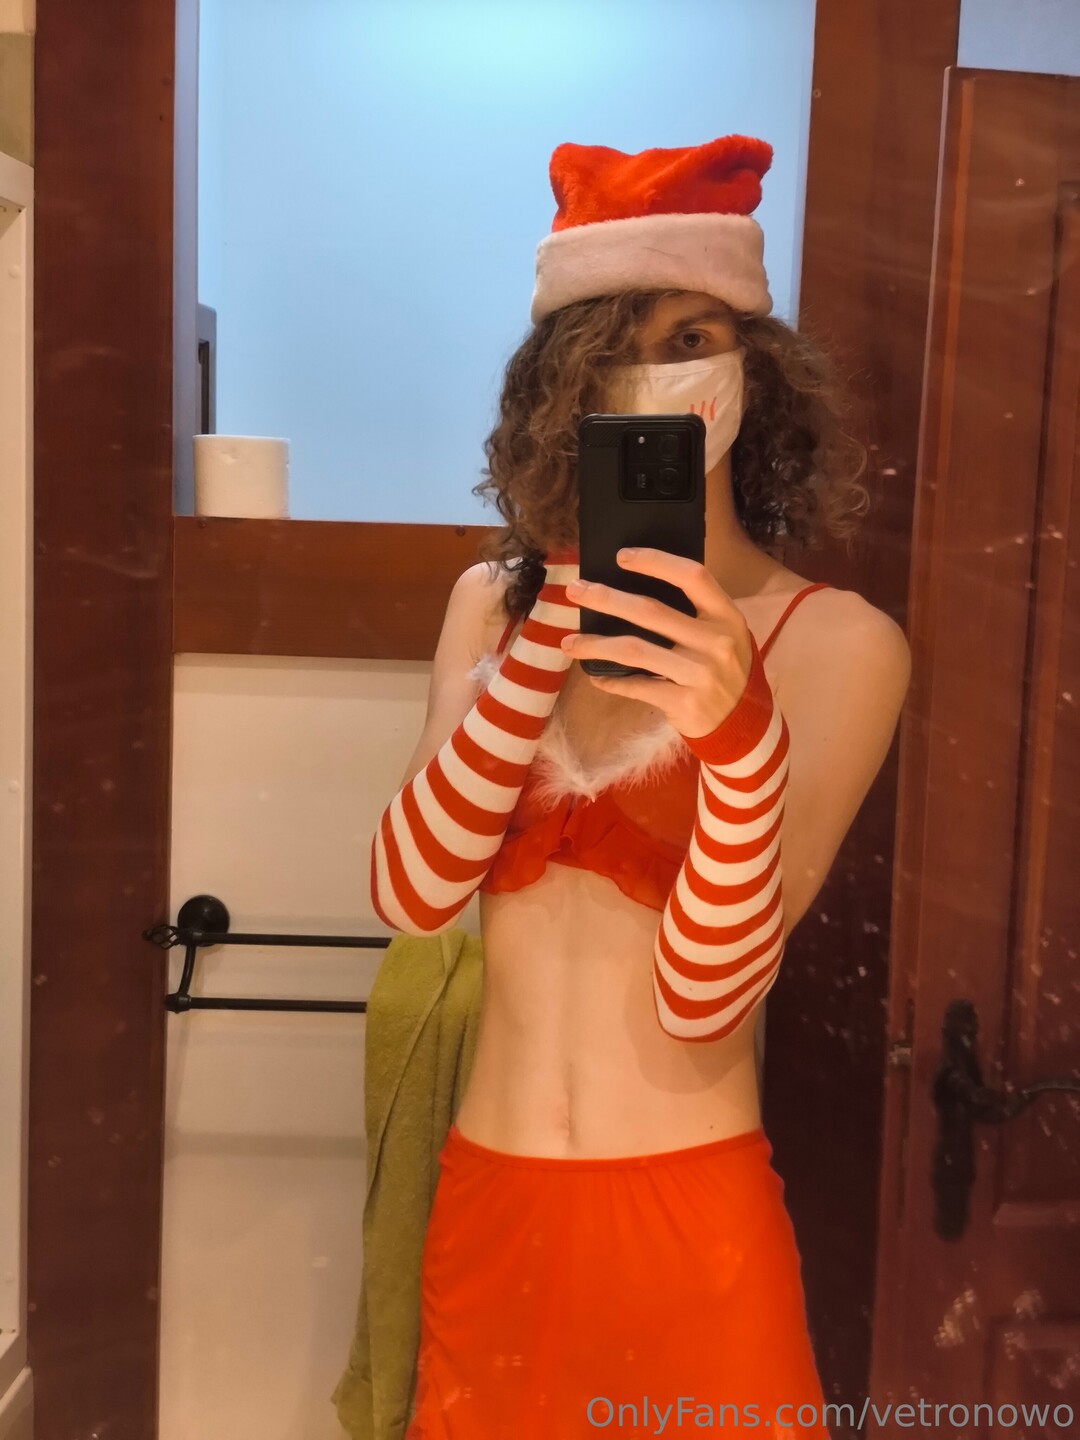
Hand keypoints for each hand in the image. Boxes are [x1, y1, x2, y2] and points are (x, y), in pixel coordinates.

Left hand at [560, 548, 753, 740]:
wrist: (742, 723)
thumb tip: (631, 588)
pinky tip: (595, 675)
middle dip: (606, 598)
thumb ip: (694, 613)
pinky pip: (637, 686)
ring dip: (595, 644)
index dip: (656, 562)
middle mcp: (716, 642)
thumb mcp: (724, 635)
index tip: (621, 557)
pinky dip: (611, 681)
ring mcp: (701, 674)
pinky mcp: (685, 703)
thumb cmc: (724, 669)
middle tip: (575, 591)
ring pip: (634, 650)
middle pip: (650, 611)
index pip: (692, 576)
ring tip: (568, 643)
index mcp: (726, 616)